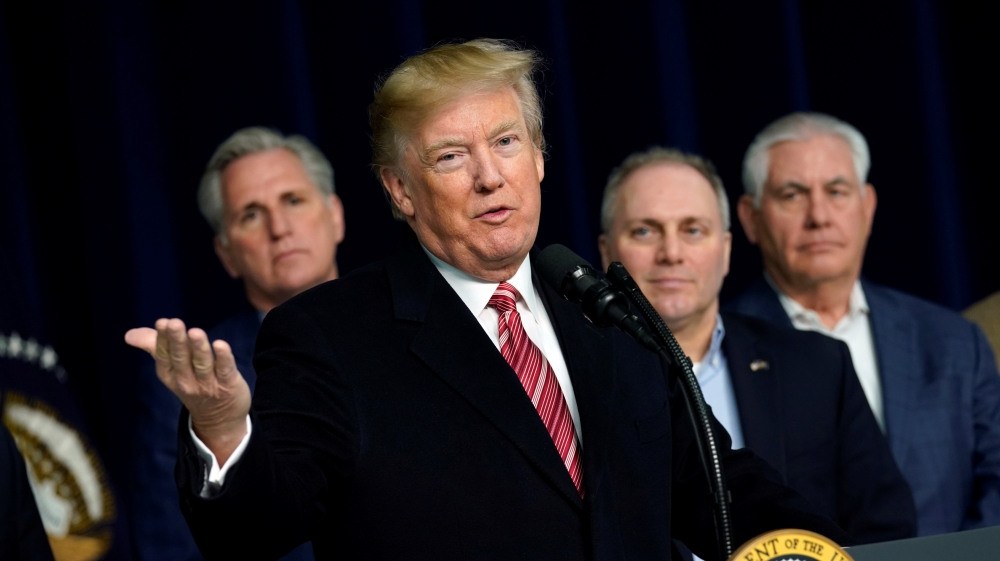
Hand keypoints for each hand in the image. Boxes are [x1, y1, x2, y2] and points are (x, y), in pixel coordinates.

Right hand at [126, 318, 251, 463]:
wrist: (219, 419)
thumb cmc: (193, 383)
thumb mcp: (171, 370)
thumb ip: (154, 347)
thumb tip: (129, 335)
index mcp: (170, 375)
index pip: (164, 356)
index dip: (163, 339)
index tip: (162, 322)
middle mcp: (186, 380)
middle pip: (181, 359)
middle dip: (177, 340)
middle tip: (174, 323)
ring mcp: (208, 384)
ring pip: (202, 364)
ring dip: (198, 347)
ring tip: (195, 332)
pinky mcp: (228, 384)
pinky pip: (225, 370)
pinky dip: (224, 357)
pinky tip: (221, 345)